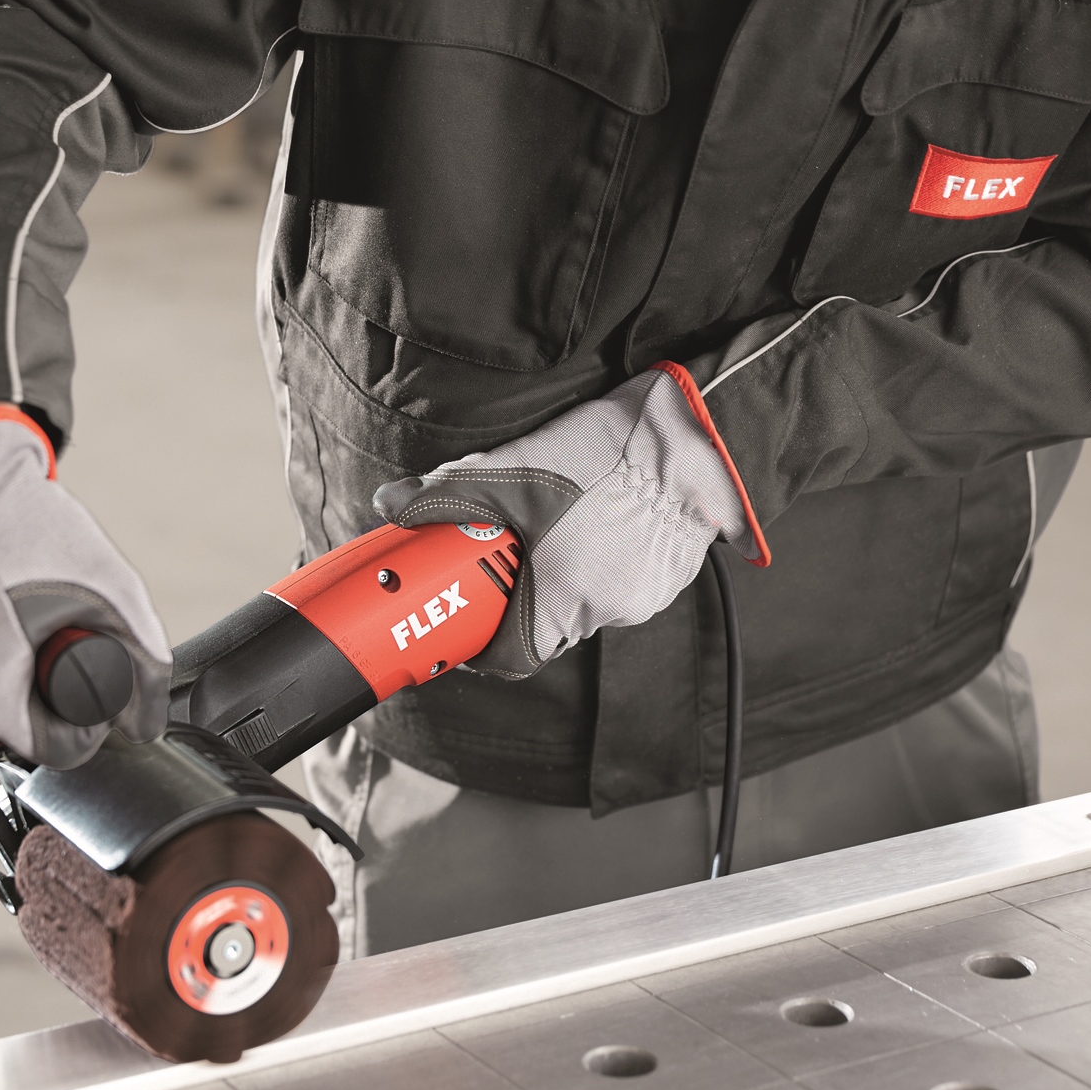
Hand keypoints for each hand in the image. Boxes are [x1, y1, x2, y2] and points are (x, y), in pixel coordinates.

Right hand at [0, 405, 170, 768]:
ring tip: (26, 608)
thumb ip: (144, 663)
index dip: (93, 716)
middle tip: (62, 623)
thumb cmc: (19, 524)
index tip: (98, 666)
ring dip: (21, 669)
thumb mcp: (110, 591)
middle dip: (56, 686)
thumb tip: (146, 720)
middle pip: (24, 725)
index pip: (58, 749)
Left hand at [373, 363, 766, 678]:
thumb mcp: (510, 471)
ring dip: (564, 573)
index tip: (467, 621)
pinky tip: (598, 517)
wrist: (697, 431)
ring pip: (586, 601)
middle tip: (506, 552)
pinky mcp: (674, 574)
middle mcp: (609, 610)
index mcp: (563, 600)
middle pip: (547, 625)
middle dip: (521, 594)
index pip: (512, 658)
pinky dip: (603, 559)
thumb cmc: (606, 454)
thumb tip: (392, 504)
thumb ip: (445, 494)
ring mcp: (647, 595)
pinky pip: (624, 580)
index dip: (482, 643)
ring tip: (557, 521)